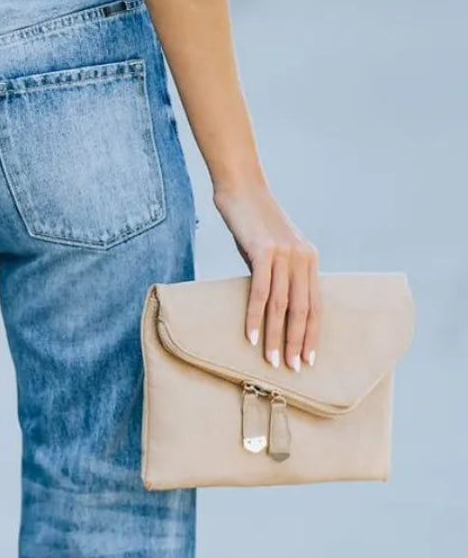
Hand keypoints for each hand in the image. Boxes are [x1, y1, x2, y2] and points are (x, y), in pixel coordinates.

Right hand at [214, 181, 320, 371]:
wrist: (242, 189)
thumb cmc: (253, 223)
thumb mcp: (273, 250)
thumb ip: (278, 274)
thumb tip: (271, 307)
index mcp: (309, 259)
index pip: (315, 304)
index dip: (312, 334)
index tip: (308, 359)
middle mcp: (302, 258)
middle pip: (303, 309)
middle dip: (297, 342)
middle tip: (293, 369)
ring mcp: (284, 254)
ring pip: (282, 305)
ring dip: (276, 336)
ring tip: (271, 361)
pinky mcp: (263, 251)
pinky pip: (260, 291)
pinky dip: (256, 317)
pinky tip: (252, 337)